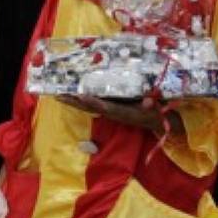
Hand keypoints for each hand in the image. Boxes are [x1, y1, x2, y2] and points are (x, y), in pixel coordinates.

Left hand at [57, 95, 183, 135]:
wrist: (159, 123)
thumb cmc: (158, 113)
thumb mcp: (157, 109)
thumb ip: (152, 105)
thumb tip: (148, 103)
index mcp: (124, 113)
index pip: (106, 107)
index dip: (93, 102)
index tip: (80, 96)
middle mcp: (114, 113)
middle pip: (91, 107)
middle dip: (75, 102)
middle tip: (58, 95)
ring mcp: (111, 112)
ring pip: (89, 106)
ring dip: (74, 102)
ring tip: (59, 95)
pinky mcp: (111, 110)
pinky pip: (94, 105)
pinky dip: (82, 100)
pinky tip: (73, 96)